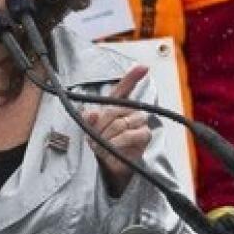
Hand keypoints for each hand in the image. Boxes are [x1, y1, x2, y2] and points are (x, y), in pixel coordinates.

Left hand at [83, 64, 150, 196]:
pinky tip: (112, 149)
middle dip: (101, 124)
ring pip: (122, 122)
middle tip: (93, 137)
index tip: (143, 67)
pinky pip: (132, 134)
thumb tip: (92, 112)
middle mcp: (131, 112)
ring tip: (100, 146)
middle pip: (115, 109)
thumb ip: (89, 119)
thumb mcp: (89, 130)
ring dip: (108, 136)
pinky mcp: (145, 136)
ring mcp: (140, 123)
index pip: (125, 88)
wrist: (106, 166)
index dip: (133, 77)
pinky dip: (118, 142)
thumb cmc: (100, 145)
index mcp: (117, 107)